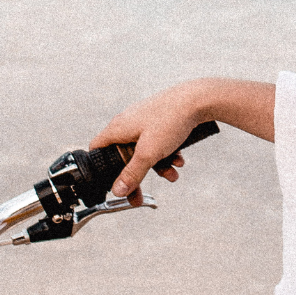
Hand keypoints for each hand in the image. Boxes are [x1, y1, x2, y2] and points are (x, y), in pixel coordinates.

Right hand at [91, 84, 202, 202]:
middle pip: (124, 156)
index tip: (110, 182)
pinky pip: (158, 143)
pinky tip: (179, 160)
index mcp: (118, 128)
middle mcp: (128, 123)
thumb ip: (132, 173)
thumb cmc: (171, 118)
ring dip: (158, 166)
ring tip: (172, 174)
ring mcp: (144, 122)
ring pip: (144, 151)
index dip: (101, 167)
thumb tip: (118, 189)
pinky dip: (167, 154)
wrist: (198, 100)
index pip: (97, 148)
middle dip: (136, 175)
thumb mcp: (149, 153)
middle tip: (139, 194)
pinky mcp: (159, 122)